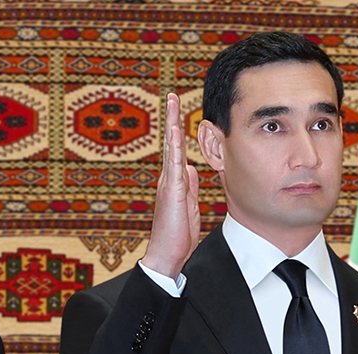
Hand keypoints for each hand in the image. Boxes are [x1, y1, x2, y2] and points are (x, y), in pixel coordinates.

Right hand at [141, 93, 199, 278]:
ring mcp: (168, 183)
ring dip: (171, 124)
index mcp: (175, 182)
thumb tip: (191, 170)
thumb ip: (190, 187)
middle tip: (171, 96)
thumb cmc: (178, 235)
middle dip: (171, 118)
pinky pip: (173, 163)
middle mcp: (168, 178)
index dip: (178, 130)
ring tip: (171, 102)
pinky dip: (173, 145)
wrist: (167, 254)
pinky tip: (174, 129)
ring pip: (170, 147)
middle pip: (171, 142)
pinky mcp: (171, 190)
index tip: (179, 112)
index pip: (177, 151)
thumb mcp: (190, 206)